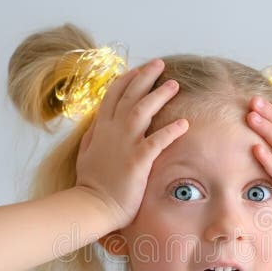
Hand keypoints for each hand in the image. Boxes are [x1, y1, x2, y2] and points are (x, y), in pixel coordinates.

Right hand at [74, 59, 188, 229]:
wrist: (92, 206)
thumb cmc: (91, 184)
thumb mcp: (86, 154)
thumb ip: (93, 137)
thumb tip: (96, 125)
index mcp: (100, 129)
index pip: (113, 96)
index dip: (126, 80)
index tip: (138, 70)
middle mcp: (112, 131)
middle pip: (130, 96)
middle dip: (145, 77)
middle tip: (160, 64)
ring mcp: (124, 144)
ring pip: (142, 110)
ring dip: (159, 96)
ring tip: (175, 84)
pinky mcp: (137, 161)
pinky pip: (157, 141)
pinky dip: (171, 131)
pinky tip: (184, 123)